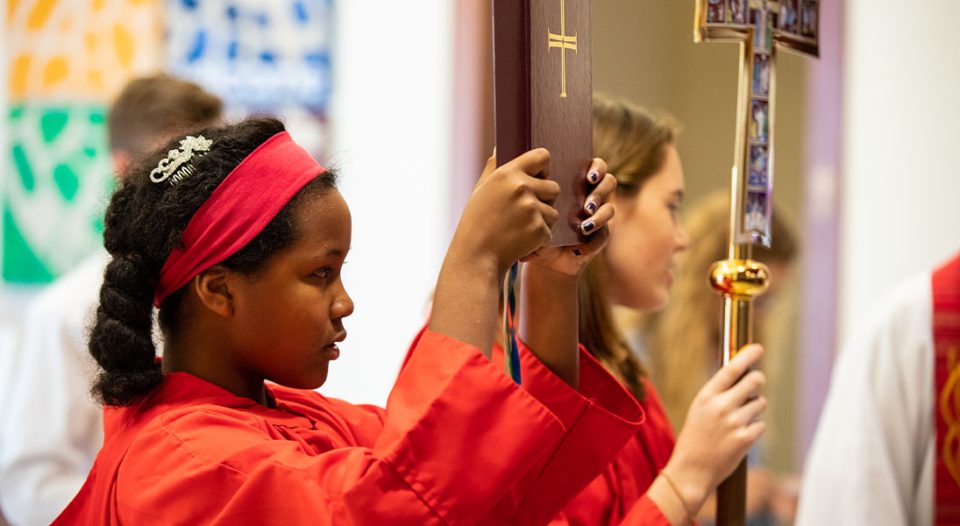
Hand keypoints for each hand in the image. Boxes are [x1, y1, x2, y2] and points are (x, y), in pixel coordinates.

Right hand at [450, 149, 559, 276]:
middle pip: (554, 187)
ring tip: (518, 230)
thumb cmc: (476, 223)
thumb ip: (493, 167)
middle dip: (545, 200)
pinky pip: (550, 231)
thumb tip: (499, 148)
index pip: (542, 156)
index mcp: (507, 174)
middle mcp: (521, 187)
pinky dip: (539, 240)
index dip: (544, 168)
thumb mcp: (480, 190)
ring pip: (553, 212)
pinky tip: (520, 242)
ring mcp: (532, 209)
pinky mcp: (539, 229)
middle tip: (525, 213)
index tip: (538, 178)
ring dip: (542, 222)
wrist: (476, 257)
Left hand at [522, 158, 615, 277]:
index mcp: (573, 181)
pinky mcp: (596, 237)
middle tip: (588, 194)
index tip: (586, 175)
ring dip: (600, 213)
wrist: (526, 251)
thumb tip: (496, 147)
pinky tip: (581, 240)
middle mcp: (588, 195)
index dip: (596, 167)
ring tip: (584, 218)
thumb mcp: (514, 197)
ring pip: (609, 208)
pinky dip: (594, 238)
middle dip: (600, 187)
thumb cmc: (519, 219)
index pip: (593, 165)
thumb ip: (511, 174)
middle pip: (607, 182)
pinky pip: (604, 235)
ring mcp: (594, 216)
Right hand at [662, 344, 766, 514]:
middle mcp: (721, 406)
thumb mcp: (699, 408)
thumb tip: (743, 373)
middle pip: (754, 381)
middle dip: (758, 381)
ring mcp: (734, 423)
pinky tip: (740, 436)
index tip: (758, 348)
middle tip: (755, 383)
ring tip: (738, 420)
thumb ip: (718, 392)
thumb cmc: (696, 436)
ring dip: (754, 409)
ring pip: (760, 403)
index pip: (731, 368)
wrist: (691, 469)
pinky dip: (754, 429)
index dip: (747, 355)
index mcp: (706, 396)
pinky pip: (761, 424)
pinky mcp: (745, 439)